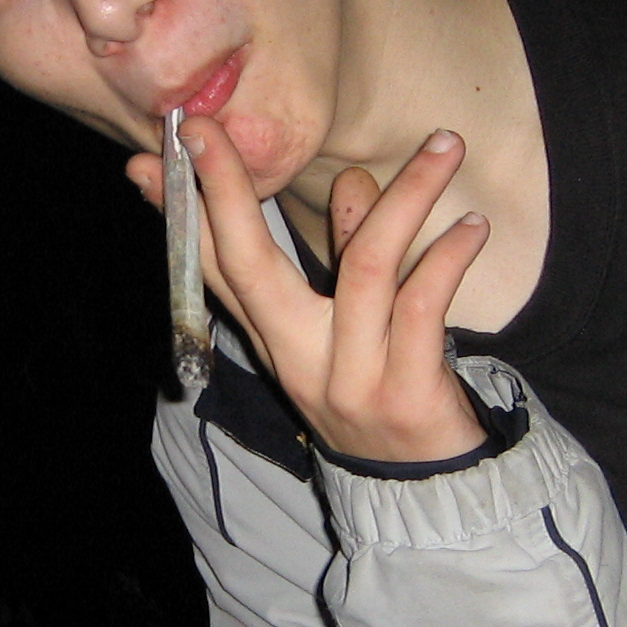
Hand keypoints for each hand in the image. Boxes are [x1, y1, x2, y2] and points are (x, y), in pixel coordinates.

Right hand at [129, 120, 489, 464]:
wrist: (430, 499)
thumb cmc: (389, 399)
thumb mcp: (354, 330)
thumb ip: (348, 255)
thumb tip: (352, 181)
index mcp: (277, 341)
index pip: (214, 268)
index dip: (181, 211)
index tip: (154, 153)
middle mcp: (300, 360)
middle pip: (252, 268)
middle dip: (226, 193)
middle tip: (211, 127)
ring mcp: (349, 380)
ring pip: (365, 270)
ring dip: (405, 197)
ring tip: (445, 144)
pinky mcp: (405, 397)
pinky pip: (423, 309)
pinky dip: (448, 259)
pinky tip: (472, 227)